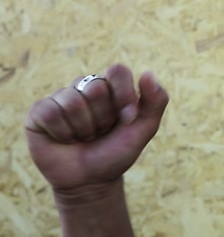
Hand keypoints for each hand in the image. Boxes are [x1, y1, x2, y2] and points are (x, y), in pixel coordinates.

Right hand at [25, 64, 168, 196]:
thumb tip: (148, 73)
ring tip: (83, 137)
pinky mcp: (39, 112)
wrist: (90, 181)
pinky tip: (64, 139)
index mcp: (111, 85)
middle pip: (95, 87)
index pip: (118, 71)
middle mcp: (85, 86)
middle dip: (103, 117)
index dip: (124, 96)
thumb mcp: (144, 129)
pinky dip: (62, 132)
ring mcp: (61, 97)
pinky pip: (50, 113)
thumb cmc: (116, 152)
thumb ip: (156, 101)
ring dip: (83, 128)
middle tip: (101, 131)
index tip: (127, 118)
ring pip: (73, 101)